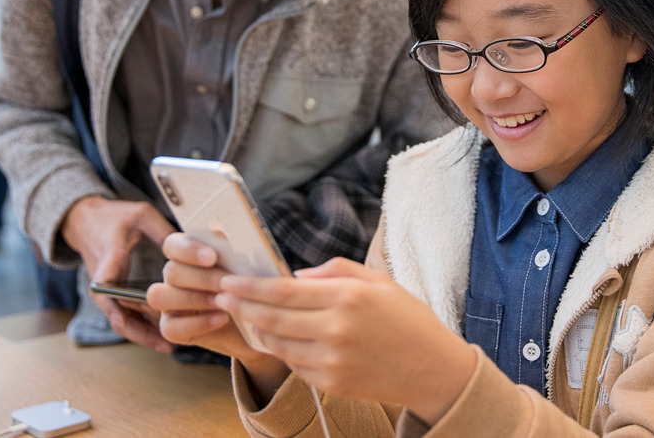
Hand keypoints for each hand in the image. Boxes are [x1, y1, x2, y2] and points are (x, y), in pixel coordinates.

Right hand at [61, 195, 175, 352]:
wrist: (87, 222)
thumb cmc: (116, 217)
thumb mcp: (141, 216)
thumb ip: (167, 233)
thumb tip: (201, 253)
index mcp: (106, 264)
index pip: (113, 287)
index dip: (135, 301)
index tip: (159, 312)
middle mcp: (104, 288)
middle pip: (122, 319)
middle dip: (147, 332)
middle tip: (175, 340)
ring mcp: (109, 295)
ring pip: (127, 326)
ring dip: (149, 336)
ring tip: (176, 345)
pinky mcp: (116, 298)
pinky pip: (131, 321)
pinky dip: (149, 330)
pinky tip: (172, 338)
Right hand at [151, 234, 289, 396]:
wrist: (258, 322)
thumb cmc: (251, 288)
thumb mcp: (250, 269)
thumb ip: (238, 254)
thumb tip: (235, 239)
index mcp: (187, 254)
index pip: (173, 245)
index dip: (188, 249)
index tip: (212, 256)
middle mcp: (174, 276)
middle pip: (171, 271)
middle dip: (202, 278)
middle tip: (226, 284)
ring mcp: (169, 303)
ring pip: (160, 296)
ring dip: (193, 299)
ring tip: (222, 302)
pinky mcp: (170, 327)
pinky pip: (170, 328)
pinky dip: (197, 324)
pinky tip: (222, 318)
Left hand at [217, 258, 474, 423]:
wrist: (432, 368)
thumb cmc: (407, 319)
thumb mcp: (378, 281)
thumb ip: (335, 271)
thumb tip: (294, 277)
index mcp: (347, 298)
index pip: (283, 291)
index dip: (249, 287)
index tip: (229, 280)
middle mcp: (336, 330)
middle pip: (271, 318)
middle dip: (240, 306)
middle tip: (221, 295)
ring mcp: (332, 361)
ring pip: (277, 344)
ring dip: (257, 329)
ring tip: (248, 317)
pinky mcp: (331, 384)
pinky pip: (295, 365)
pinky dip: (285, 350)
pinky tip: (283, 339)